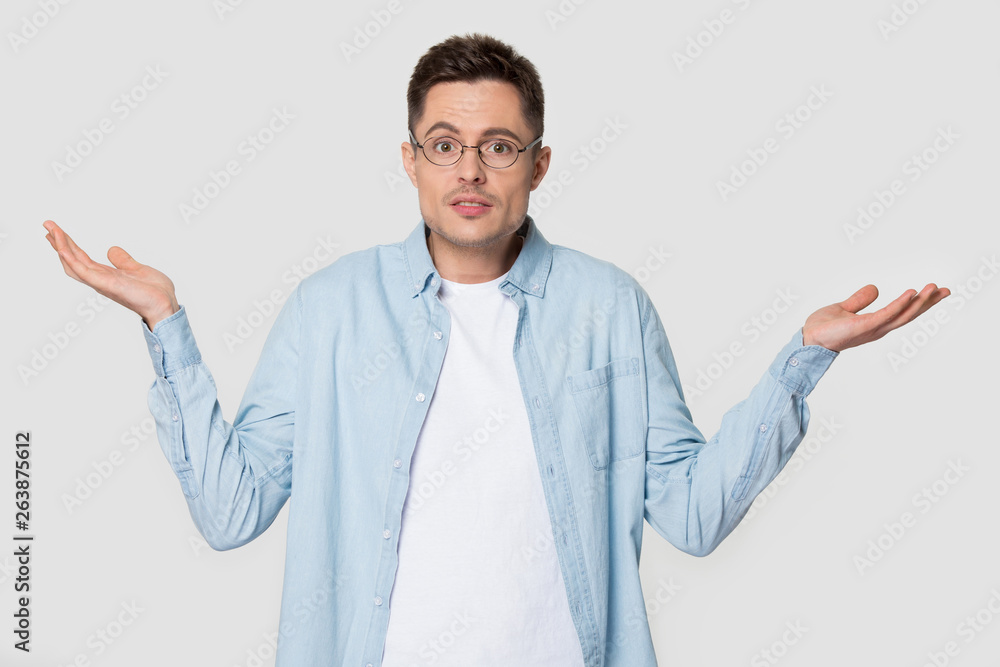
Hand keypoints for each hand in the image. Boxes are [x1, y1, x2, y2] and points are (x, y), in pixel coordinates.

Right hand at [42, 220, 179, 329]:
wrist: (166, 304)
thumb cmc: (154, 292)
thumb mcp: (137, 269)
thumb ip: (123, 261)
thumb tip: (111, 250)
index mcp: (106, 275)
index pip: (81, 258)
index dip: (68, 244)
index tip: (57, 230)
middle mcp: (100, 279)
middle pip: (73, 259)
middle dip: (59, 242)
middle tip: (46, 224)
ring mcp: (101, 283)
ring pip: (74, 264)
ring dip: (61, 246)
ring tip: (51, 230)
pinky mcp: (107, 285)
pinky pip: (84, 272)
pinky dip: (71, 261)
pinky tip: (61, 249)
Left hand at [802, 283, 949, 352]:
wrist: (807, 339)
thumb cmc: (823, 327)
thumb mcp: (844, 308)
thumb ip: (859, 300)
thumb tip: (875, 288)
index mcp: (875, 324)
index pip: (903, 312)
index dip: (920, 303)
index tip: (936, 292)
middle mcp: (878, 328)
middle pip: (909, 315)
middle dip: (928, 304)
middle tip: (946, 291)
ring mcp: (872, 328)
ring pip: (902, 315)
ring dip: (920, 302)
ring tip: (935, 289)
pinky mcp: (863, 327)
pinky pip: (886, 314)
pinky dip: (899, 304)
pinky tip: (911, 294)